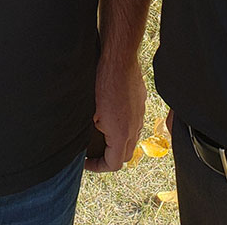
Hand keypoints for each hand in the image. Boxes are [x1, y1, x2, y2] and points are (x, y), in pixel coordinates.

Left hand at [87, 57, 145, 171]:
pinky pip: (135, 122)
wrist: (120, 59)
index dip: (97, 167)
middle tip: (94, 153)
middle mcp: (134, 127)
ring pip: (132, 138)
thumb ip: (94, 132)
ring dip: (118, 142)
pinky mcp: (141, 102)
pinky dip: (124, 126)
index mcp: (121, 134)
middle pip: (125, 155)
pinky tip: (111, 114)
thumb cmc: (103, 82)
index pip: (114, 164)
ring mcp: (140, 115)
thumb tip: (88, 140)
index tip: (85, 161)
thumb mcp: (92, 112)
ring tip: (102, 135)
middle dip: (109, 158)